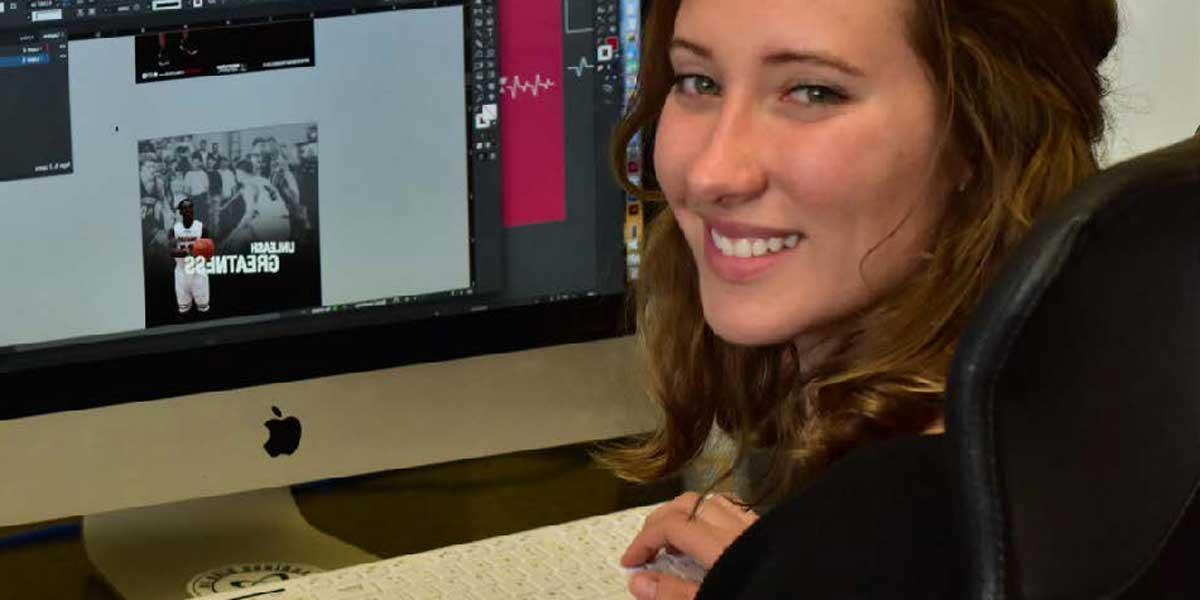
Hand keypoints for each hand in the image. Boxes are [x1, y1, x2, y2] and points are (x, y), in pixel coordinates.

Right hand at [622, 492, 758, 599]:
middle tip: (644, 549)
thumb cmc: (764, 598)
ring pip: (710, 501)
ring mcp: (755, 527)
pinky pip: (733, 507)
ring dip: (684, 514)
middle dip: (658, 522)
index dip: (643, 541)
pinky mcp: (767, 531)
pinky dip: (710, 512)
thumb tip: (638, 581)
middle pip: (687, 506)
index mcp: (721, 547)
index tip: (630, 562)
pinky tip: (706, 530)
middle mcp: (737, 528)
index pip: (671, 527)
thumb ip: (674, 594)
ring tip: (672, 541)